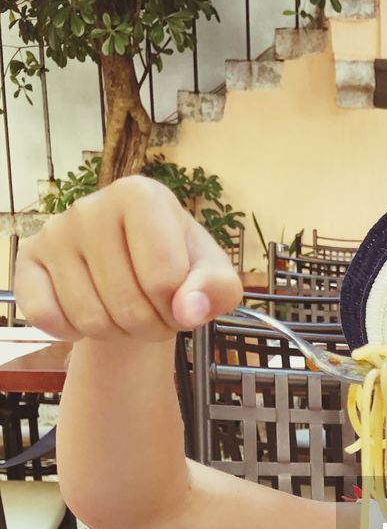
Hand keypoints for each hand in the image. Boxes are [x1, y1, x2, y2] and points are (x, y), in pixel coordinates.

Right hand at [14, 175, 241, 342]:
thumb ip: (216, 290)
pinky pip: (47, 317)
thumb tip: (189, 310)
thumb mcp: (213, 276)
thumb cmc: (179, 265)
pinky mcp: (27, 259)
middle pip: (127, 306)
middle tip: (155, 313)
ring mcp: (54, 232)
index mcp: (139, 195)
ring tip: (126, 310)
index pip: (164, 280)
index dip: (178, 309)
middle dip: (150, 327)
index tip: (180, 300)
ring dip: (117, 333)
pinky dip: (72, 332)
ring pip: (91, 319)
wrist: (135, 268)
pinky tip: (89, 311)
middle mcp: (90, 206)